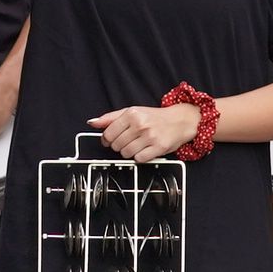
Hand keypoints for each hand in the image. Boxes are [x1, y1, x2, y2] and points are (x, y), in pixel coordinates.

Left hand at [90, 100, 204, 161]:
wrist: (180, 121)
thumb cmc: (155, 117)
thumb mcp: (132, 112)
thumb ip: (110, 118)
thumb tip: (92, 122)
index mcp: (132, 114)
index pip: (108, 133)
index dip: (107, 140)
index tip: (111, 140)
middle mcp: (140, 124)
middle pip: (116, 145)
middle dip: (119, 145)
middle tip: (128, 141)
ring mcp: (150, 137)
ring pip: (126, 153)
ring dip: (128, 152)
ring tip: (137, 145)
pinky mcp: (158, 148)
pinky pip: (139, 159)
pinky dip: (139, 157)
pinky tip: (144, 149)